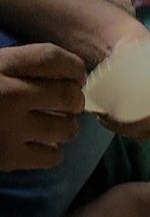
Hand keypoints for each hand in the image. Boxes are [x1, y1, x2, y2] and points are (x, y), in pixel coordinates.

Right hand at [0, 43, 84, 170]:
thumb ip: (14, 65)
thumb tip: (61, 71)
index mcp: (1, 64)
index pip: (53, 58)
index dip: (74, 67)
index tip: (77, 75)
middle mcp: (11, 94)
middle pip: (68, 95)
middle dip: (74, 100)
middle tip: (68, 104)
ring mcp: (12, 128)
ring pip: (66, 129)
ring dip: (66, 127)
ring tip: (54, 125)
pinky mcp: (9, 158)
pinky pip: (52, 156)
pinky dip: (51, 152)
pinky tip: (39, 145)